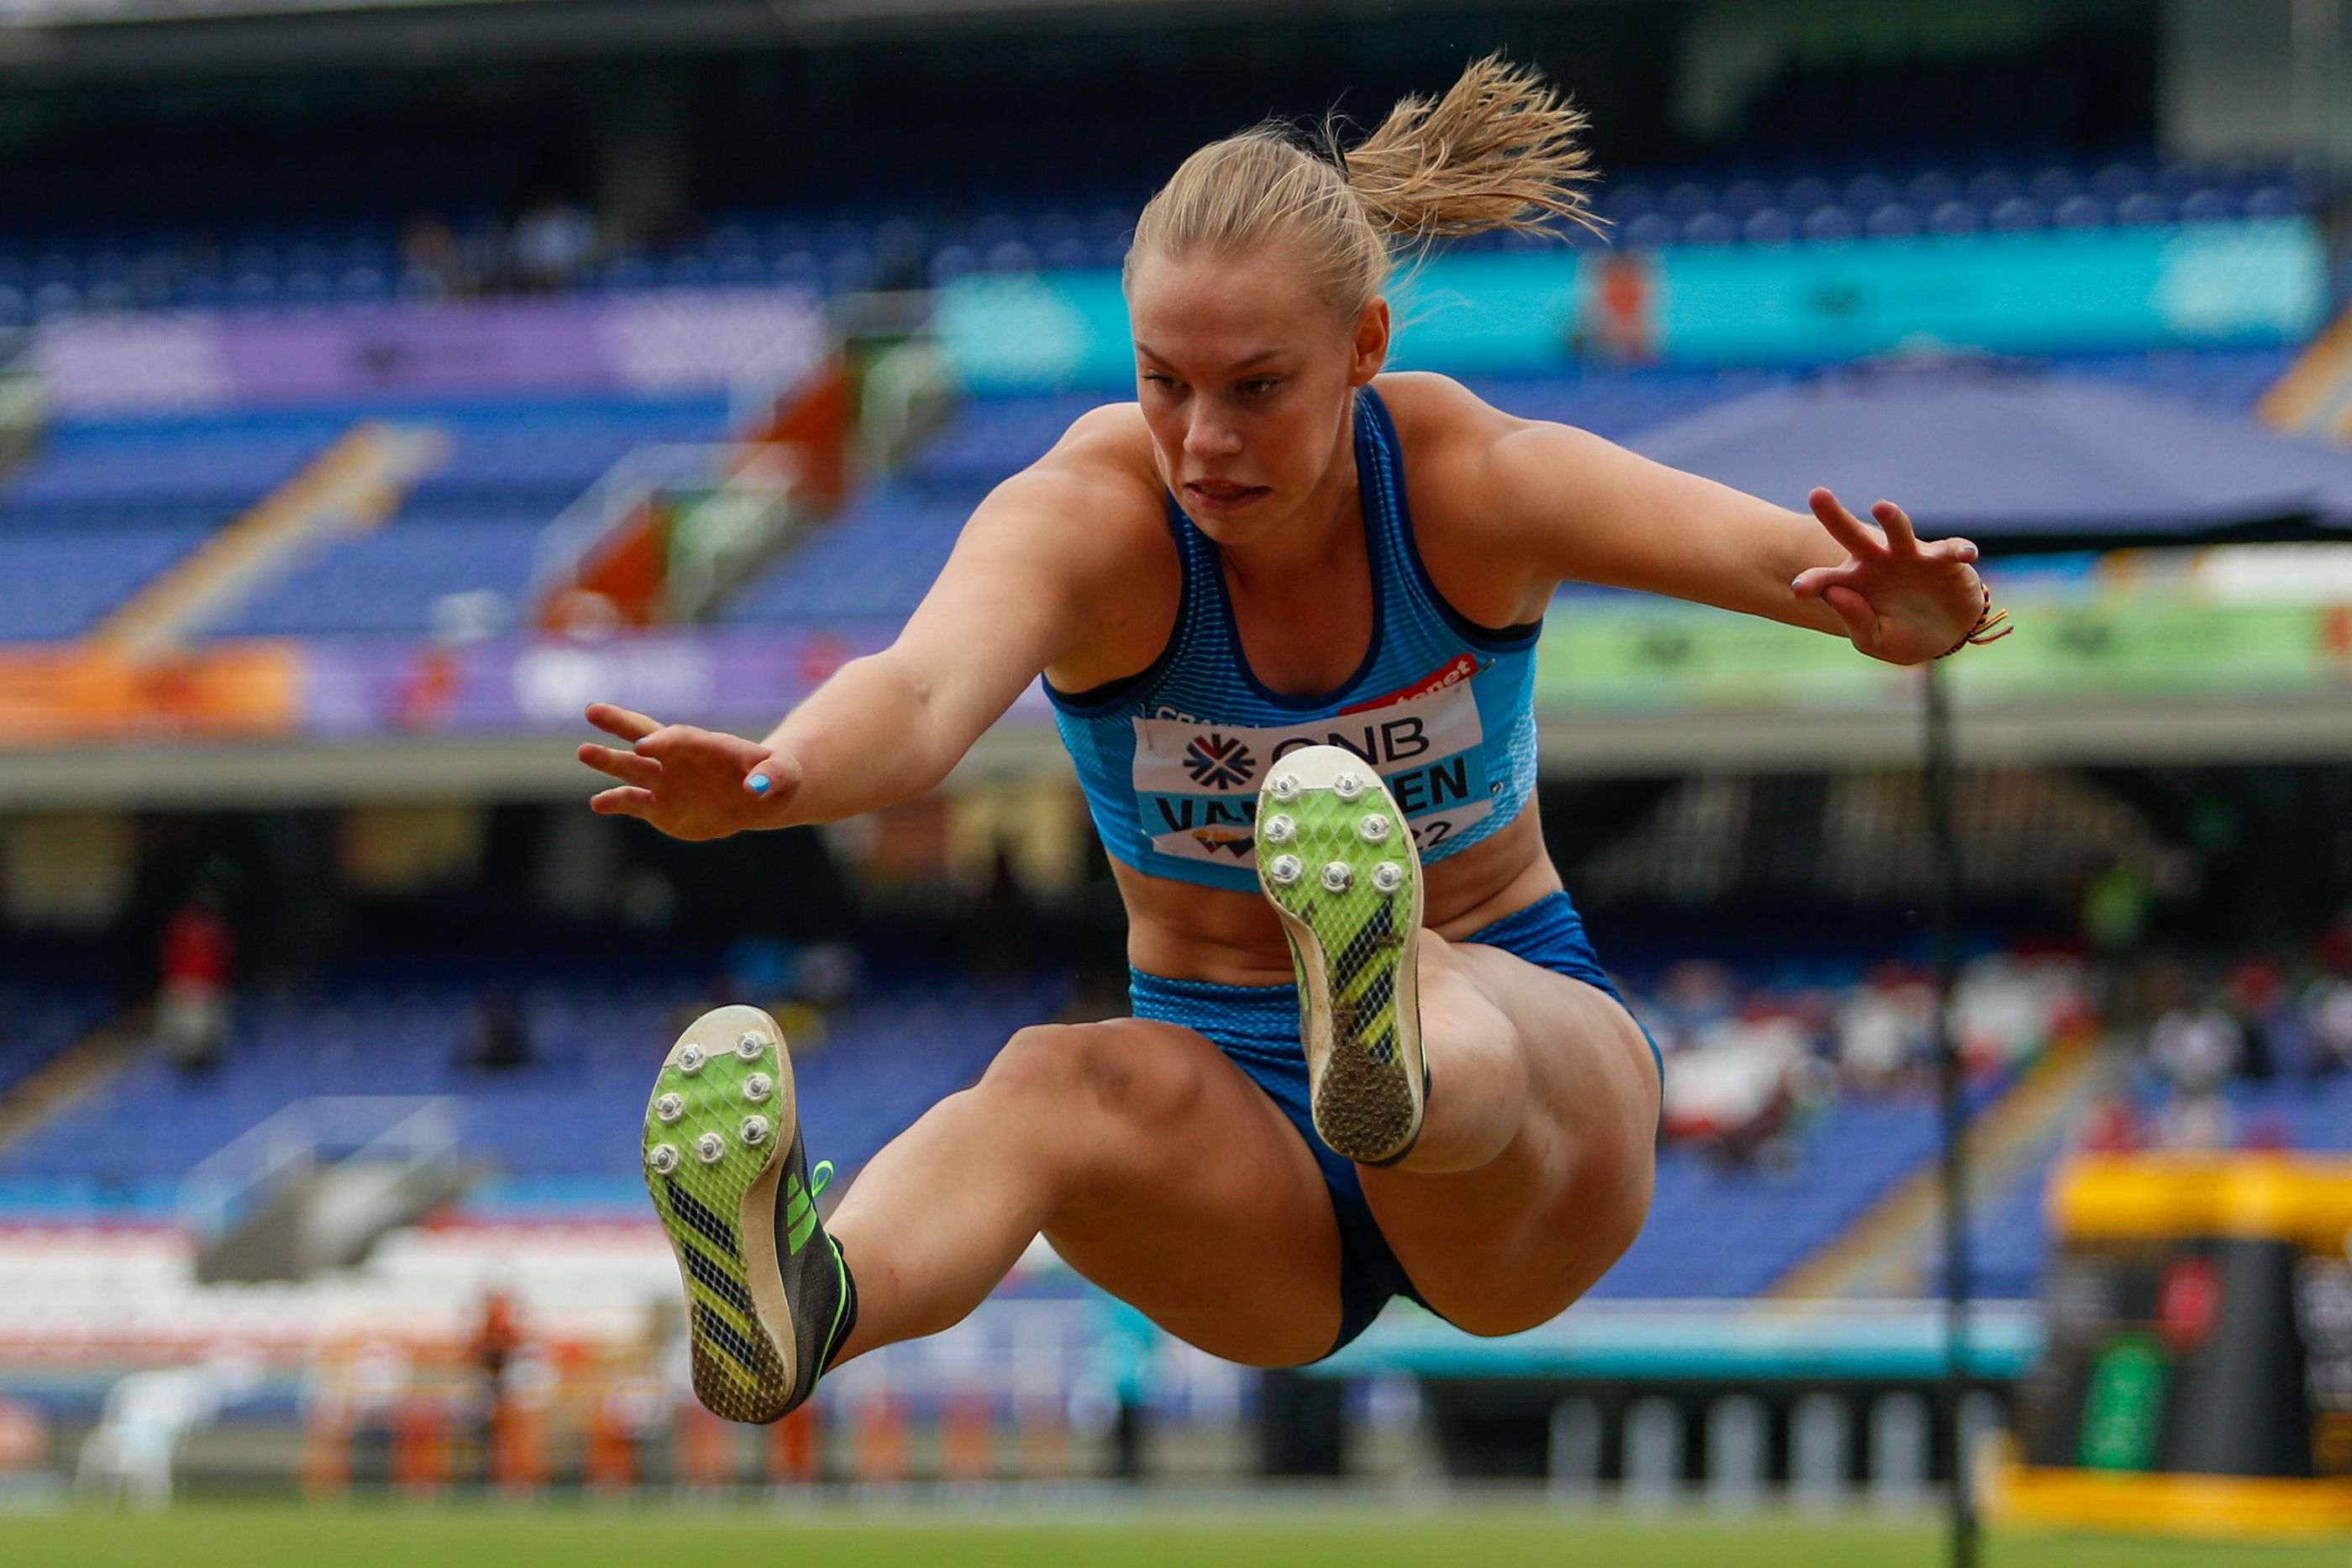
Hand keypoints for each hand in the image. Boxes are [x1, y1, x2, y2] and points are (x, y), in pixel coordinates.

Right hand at [575, 703, 802, 840]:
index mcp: (708, 744)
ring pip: (633, 769)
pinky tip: (597, 804)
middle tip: (593, 710)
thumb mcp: (786, 775)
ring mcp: (667, 781)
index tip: (644, 746)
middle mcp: (680, 758)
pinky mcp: (661, 806)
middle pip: (646, 734)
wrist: (762, 797)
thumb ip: (775, 777)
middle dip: (620, 723)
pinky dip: (615, 802)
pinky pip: (634, 802)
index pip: (680, 738)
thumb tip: (756, 788)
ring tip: (584, 751)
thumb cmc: (777, 777)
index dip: (663, 741)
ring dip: (609, 761)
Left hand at [1791, 488, 1984, 664]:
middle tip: (1816, 495)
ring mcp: (1911, 557)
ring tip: (1881, 507)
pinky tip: (1966, 554)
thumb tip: (1836, 593)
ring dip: (1892, 519)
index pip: (1826, 579)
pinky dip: (1958, 551)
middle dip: (1834, 515)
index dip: (1813, 581)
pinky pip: (1951, 550)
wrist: (1947, 635)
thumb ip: (1856, 620)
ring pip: (1899, 532)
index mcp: (1853, 582)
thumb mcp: (1876, 640)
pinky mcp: (1945, 560)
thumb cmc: (1903, 634)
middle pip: (1853, 535)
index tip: (1799, 589)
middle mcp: (1878, 562)